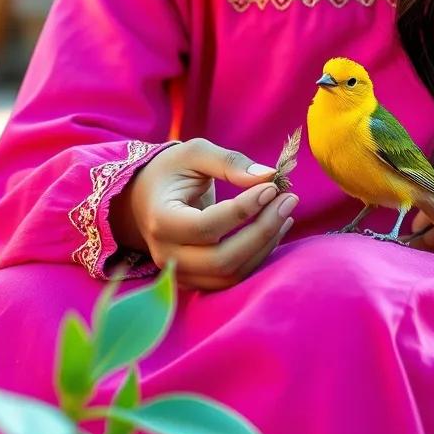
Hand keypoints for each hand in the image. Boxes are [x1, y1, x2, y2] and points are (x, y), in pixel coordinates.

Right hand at [124, 137, 297, 290]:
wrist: (144, 198)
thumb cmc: (171, 171)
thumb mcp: (195, 153)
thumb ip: (229, 162)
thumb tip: (268, 176)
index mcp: (161, 220)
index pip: (206, 226)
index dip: (243, 209)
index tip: (271, 187)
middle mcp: (167, 254)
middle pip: (222, 259)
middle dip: (262, 231)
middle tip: (289, 200)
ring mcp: (180, 273)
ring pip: (230, 275)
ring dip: (265, 246)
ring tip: (286, 212)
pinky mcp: (195, 280)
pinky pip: (231, 279)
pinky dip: (258, 257)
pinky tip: (275, 229)